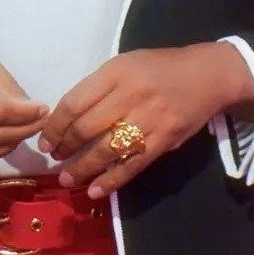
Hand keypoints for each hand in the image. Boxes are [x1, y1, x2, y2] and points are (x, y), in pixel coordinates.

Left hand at [39, 43, 253, 198]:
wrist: (207, 75)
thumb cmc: (161, 67)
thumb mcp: (126, 64)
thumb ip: (100, 88)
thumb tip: (69, 119)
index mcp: (117, 72)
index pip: (75, 102)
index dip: (55, 126)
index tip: (46, 140)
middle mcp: (132, 94)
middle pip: (87, 127)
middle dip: (66, 147)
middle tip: (55, 159)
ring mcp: (150, 119)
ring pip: (107, 150)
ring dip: (83, 168)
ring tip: (69, 179)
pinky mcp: (165, 140)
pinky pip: (133, 165)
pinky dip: (112, 180)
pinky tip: (96, 190)